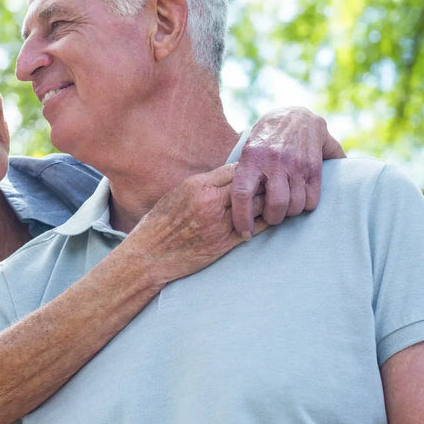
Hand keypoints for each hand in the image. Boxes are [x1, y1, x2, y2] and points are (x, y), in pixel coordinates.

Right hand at [127, 164, 265, 286]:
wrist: (150, 254)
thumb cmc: (160, 223)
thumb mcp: (178, 193)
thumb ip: (203, 184)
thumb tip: (226, 177)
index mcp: (198, 186)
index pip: (235, 169)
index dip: (248, 170)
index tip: (254, 172)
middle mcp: (210, 202)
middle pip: (250, 185)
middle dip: (261, 184)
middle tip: (270, 185)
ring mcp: (219, 224)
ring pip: (257, 206)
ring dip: (266, 202)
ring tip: (273, 201)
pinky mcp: (224, 244)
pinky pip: (254, 229)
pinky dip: (264, 222)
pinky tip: (268, 219)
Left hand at [232, 106, 345, 234]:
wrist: (295, 115)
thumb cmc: (265, 139)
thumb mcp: (247, 150)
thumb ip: (240, 174)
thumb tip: (222, 203)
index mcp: (251, 159)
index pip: (242, 194)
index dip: (241, 218)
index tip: (243, 233)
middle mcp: (274, 162)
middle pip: (275, 206)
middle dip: (272, 219)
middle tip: (269, 217)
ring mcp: (296, 165)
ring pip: (295, 206)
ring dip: (290, 213)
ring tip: (284, 207)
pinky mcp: (314, 167)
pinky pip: (312, 200)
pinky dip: (306, 205)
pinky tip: (299, 198)